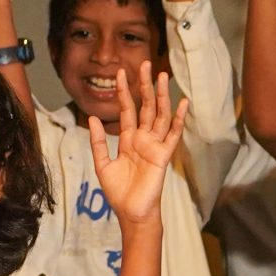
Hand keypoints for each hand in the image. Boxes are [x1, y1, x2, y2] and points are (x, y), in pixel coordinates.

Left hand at [87, 62, 188, 225]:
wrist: (131, 212)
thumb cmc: (118, 192)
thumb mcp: (102, 165)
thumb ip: (99, 142)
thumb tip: (93, 118)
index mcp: (128, 140)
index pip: (127, 110)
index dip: (124, 92)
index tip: (120, 72)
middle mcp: (143, 139)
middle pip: (145, 107)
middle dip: (144, 86)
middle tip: (145, 64)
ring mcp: (154, 145)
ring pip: (159, 115)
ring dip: (162, 96)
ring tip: (163, 76)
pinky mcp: (163, 155)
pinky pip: (172, 134)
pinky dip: (177, 119)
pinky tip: (182, 103)